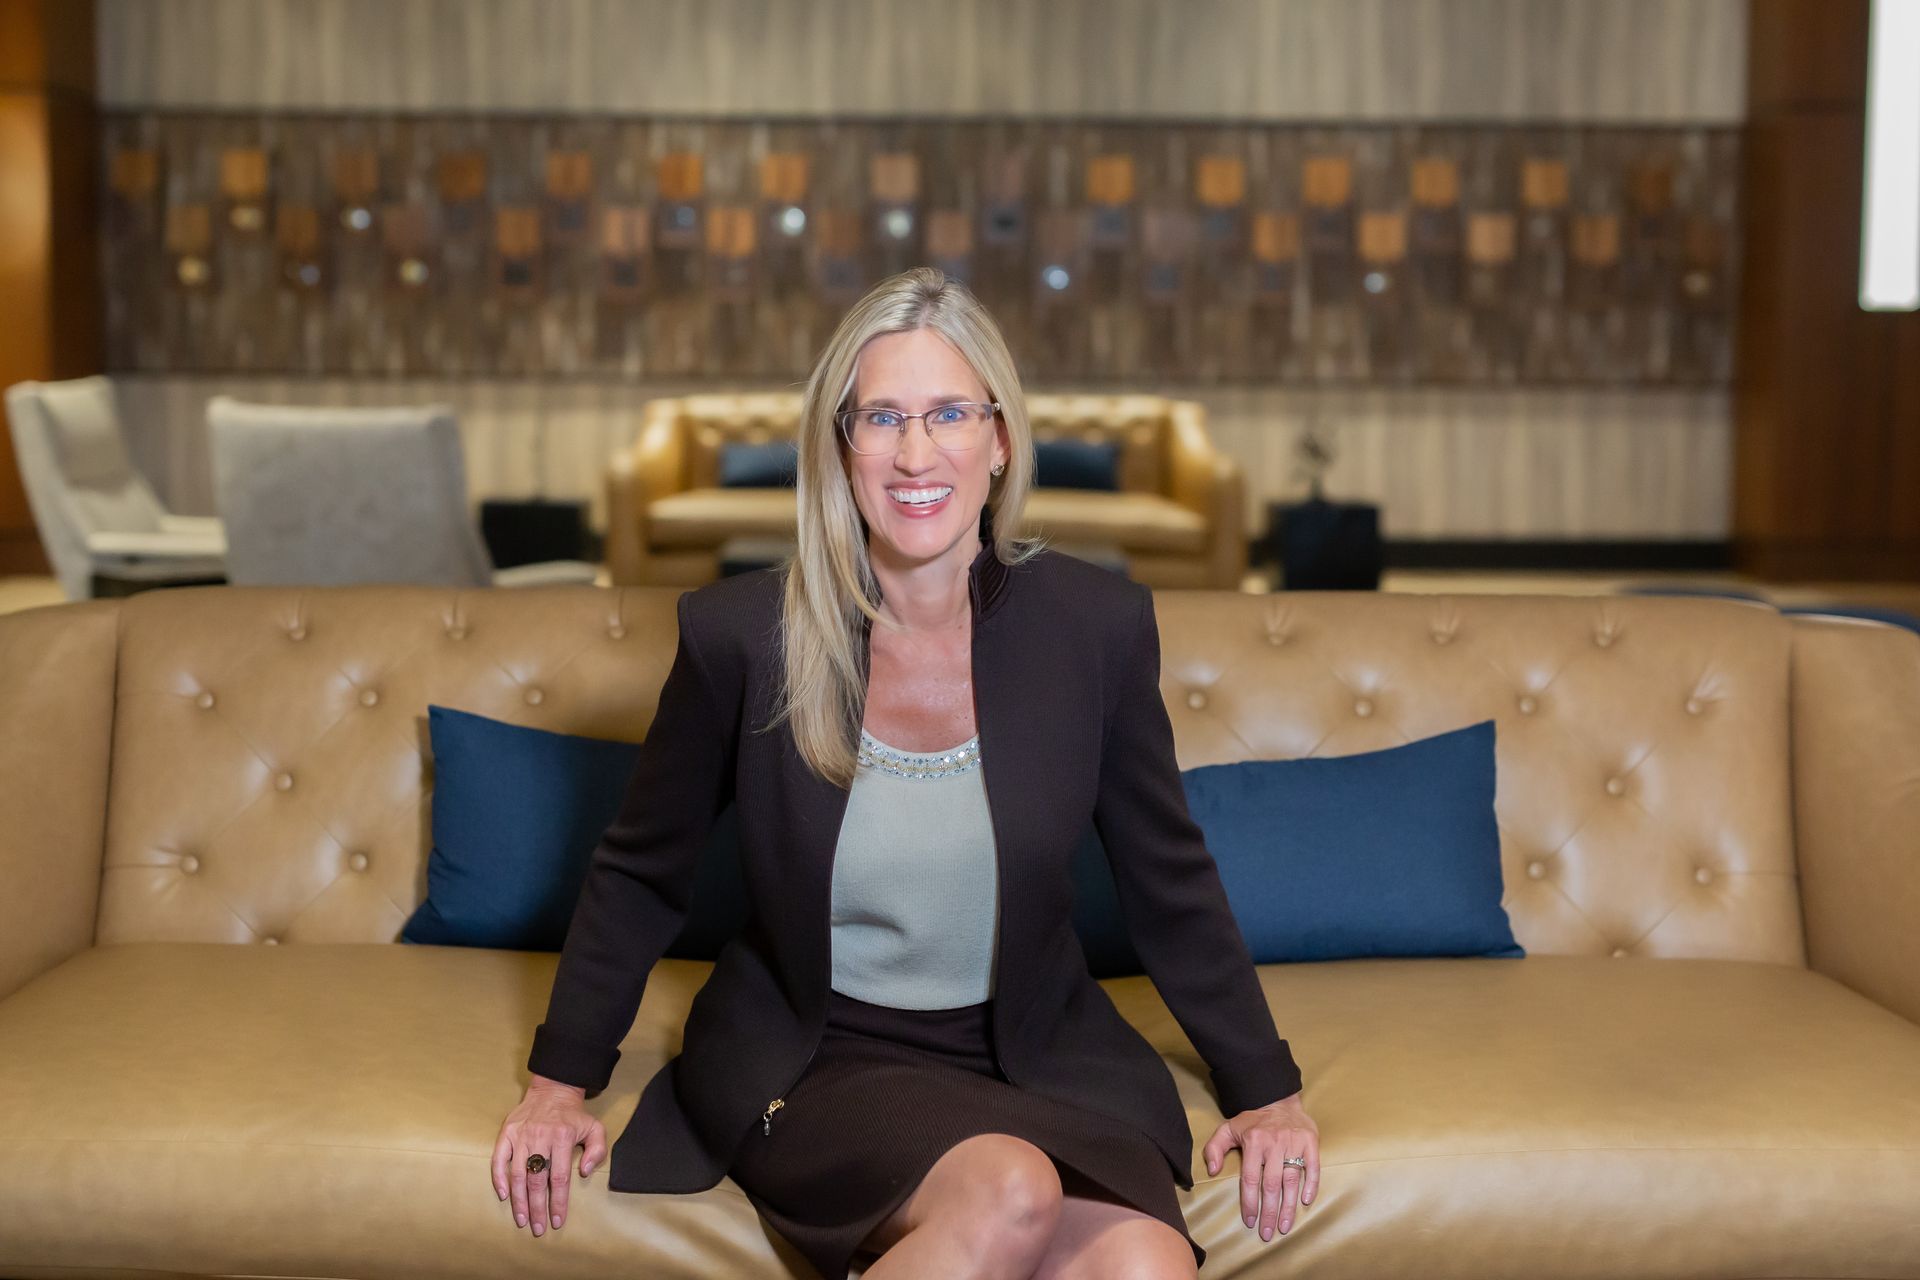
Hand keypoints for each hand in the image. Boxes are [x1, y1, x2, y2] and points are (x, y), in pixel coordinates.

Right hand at [492, 1078, 607, 1237]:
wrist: (553, 1089)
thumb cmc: (574, 1115)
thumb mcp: (595, 1128)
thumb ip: (597, 1151)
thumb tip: (584, 1172)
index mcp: (563, 1137)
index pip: (560, 1178)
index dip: (558, 1202)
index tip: (557, 1221)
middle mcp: (541, 1137)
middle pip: (537, 1181)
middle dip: (537, 1208)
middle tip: (537, 1229)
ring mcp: (522, 1135)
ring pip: (518, 1174)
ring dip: (519, 1200)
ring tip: (522, 1220)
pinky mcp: (507, 1132)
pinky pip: (499, 1159)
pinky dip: (499, 1178)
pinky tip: (504, 1195)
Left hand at [1201, 1091, 1319, 1241]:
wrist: (1279, 1100)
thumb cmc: (1253, 1121)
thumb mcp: (1228, 1128)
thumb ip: (1215, 1148)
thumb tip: (1212, 1170)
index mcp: (1254, 1142)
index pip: (1250, 1179)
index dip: (1250, 1202)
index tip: (1250, 1222)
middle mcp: (1274, 1144)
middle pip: (1271, 1185)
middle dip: (1268, 1212)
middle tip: (1267, 1234)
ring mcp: (1294, 1143)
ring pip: (1291, 1180)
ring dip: (1288, 1207)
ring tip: (1284, 1226)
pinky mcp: (1310, 1142)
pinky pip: (1313, 1167)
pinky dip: (1311, 1185)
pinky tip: (1305, 1202)